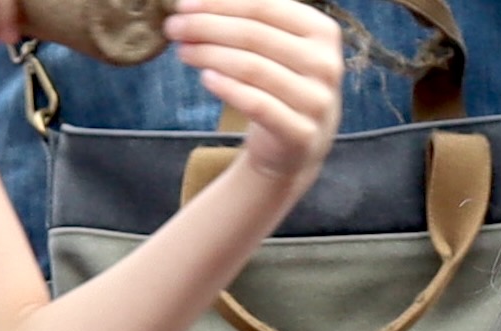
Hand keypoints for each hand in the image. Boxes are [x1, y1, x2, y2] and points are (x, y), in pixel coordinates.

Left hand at [168, 0, 346, 183]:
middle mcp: (326, 64)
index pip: (265, 6)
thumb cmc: (280, 85)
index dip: (220, 3)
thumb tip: (198, 3)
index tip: (184, 5)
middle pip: (254, 35)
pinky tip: (205, 78)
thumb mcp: (277, 47)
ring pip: (252, 68)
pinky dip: (227, 88)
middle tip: (174, 28)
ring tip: (183, 52)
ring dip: (209, 56)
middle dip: (206, 27)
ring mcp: (316, 101)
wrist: (297, 145)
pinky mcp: (300, 133)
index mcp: (323, 32)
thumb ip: (251, 21)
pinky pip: (256, 104)